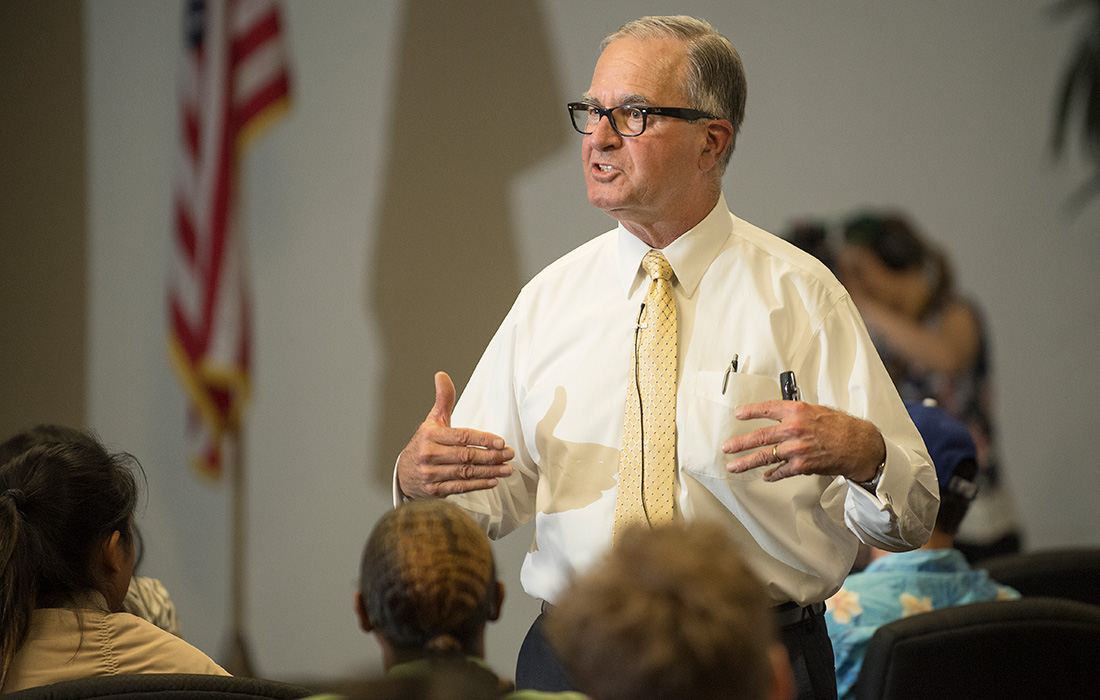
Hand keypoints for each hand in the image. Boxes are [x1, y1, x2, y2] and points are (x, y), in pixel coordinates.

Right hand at [396, 372, 514, 498]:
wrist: (403, 473)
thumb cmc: (424, 444)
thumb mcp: (432, 421)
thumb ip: (443, 400)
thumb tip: (442, 375)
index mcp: (430, 435)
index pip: (461, 436)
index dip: (483, 439)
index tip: (500, 441)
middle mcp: (429, 455)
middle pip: (466, 456)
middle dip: (491, 456)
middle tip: (509, 454)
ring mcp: (431, 474)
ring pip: (466, 473)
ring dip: (489, 471)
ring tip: (506, 468)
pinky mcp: (434, 490)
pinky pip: (460, 487)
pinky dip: (478, 484)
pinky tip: (493, 481)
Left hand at [722, 400, 884, 482]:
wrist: (859, 445)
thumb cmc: (841, 427)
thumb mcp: (816, 410)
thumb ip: (795, 414)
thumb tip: (778, 416)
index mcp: (796, 411)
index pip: (766, 409)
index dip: (749, 412)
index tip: (738, 414)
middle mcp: (793, 429)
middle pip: (759, 436)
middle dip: (739, 443)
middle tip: (727, 447)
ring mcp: (795, 449)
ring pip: (764, 456)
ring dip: (746, 462)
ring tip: (734, 466)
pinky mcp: (801, 465)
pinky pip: (781, 471)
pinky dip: (772, 474)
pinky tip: (765, 476)